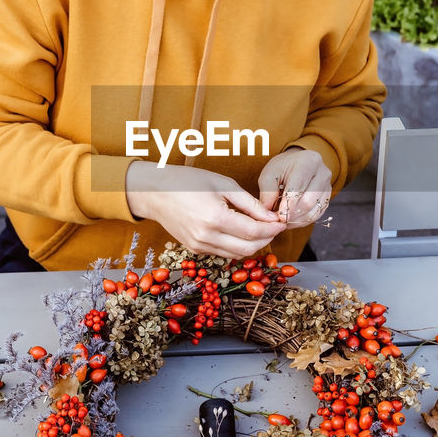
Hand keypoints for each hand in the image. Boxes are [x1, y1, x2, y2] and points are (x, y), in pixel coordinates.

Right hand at [125, 161, 284, 258]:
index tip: (282, 222)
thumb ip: (250, 204)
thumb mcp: (224, 185)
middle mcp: (207, 237)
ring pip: (236, 255)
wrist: (156, 192)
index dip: (272, 229)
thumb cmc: (189, 181)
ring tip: (261, 229)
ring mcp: (199, 246)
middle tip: (274, 226)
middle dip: (266, 239)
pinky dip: (237, 246)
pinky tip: (242, 232)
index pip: (253, 232)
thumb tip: (272, 217)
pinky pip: (224, 252)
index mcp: (215, 218)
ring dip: (253, 245)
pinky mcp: (195, 250)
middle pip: (247, 249)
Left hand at [258, 148, 331, 229]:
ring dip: (297, 220)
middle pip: (308, 202)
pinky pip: (317, 214)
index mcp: (307, 162)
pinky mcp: (328, 197)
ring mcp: (328, 186)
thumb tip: (270, 215)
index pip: (297, 190)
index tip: (279, 218)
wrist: (297, 163)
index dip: (287, 207)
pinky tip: (293, 220)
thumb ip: (268, 193)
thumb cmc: (282, 169)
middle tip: (279, 221)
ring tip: (284, 222)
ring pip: (314, 211)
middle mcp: (322, 173)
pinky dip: (304, 221)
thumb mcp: (269, 175)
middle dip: (292, 215)